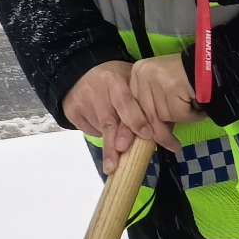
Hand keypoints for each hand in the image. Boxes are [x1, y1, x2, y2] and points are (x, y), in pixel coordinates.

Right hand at [60, 60, 185, 172]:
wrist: (81, 73)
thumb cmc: (116, 81)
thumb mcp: (131, 82)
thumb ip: (145, 103)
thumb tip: (166, 131)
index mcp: (114, 80)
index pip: (127, 102)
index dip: (137, 120)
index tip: (147, 136)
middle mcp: (96, 90)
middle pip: (109, 123)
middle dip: (113, 145)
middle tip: (116, 165)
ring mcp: (81, 101)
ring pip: (100, 130)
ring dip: (110, 145)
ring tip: (112, 164)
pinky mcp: (72, 111)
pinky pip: (89, 130)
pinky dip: (99, 135)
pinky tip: (104, 131)